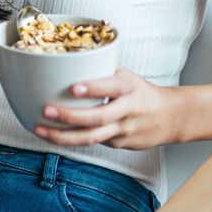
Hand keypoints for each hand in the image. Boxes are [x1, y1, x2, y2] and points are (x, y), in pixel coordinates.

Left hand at [32, 69, 183, 150]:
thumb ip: (100, 75)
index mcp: (129, 87)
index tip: (74, 88)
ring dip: (63, 135)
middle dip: (69, 116)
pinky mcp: (119, 144)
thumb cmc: (140, 92)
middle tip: (46, 110)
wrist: (170, 117)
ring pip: (92, 137)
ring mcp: (123, 130)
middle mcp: (128, 109)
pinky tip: (52, 134)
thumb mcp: (125, 76)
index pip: (112, 87)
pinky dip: (70, 139)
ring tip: (40, 129)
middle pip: (99, 117)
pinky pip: (92, 142)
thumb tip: (63, 67)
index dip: (93, 88)